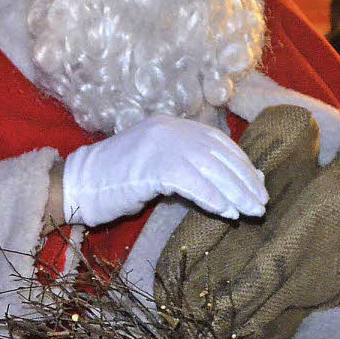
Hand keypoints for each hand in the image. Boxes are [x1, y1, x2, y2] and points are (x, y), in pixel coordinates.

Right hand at [60, 114, 267, 226]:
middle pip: (219, 155)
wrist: (77, 185)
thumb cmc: (119, 181)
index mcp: (174, 125)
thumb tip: (236, 180)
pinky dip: (212, 198)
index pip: (219, 142)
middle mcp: (170, 129)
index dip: (242, 163)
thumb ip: (191, 166)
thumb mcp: (159, 166)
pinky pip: (191, 182)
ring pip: (210, 169)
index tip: (259, 184)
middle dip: (244, 180)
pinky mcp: (151, 165)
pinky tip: (225, 212)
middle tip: (261, 203)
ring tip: (250, 212)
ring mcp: (160, 144)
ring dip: (235, 192)